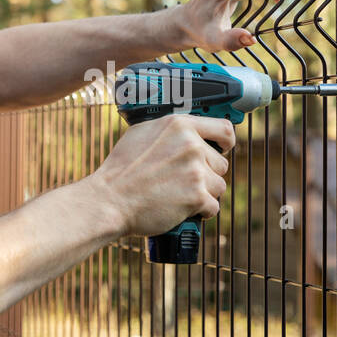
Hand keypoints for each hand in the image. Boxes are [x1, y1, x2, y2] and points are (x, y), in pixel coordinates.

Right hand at [89, 114, 235, 237]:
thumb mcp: (142, 133)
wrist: (109, 200)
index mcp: (179, 125)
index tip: (223, 149)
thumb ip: (170, 131)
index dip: (226, 142)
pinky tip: (183, 209)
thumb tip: (188, 132)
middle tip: (182, 181)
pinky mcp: (196, 197)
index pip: (224, 129)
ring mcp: (195, 171)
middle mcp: (191, 145)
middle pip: (221, 163)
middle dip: (206, 175)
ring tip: (179, 195)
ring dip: (204, 194)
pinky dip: (201, 212)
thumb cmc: (120, 170)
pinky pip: (213, 206)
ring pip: (219, 186)